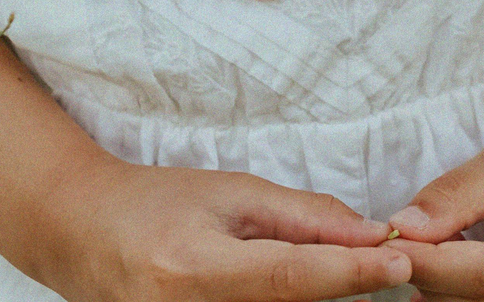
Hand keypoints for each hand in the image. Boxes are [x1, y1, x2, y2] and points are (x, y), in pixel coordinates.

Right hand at [51, 157, 414, 301]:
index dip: (349, 273)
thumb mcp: (232, 192)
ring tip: (329, 272)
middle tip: (384, 269)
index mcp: (196, 268)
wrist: (84, 234)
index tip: (400, 261)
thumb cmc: (159, 202)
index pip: (289, 277)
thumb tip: (371, 233)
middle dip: (341, 292)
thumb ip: (302, 217)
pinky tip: (299, 290)